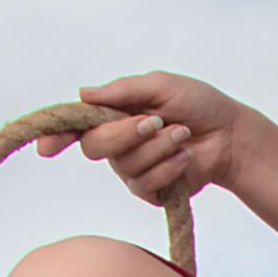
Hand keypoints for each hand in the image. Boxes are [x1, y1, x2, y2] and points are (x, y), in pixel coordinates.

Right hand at [56, 71, 262, 206]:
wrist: (230, 135)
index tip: (46, 148)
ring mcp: (132, 169)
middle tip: (155, 121)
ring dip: (158, 147)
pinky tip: (185, 156)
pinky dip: (168, 167)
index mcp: (114, 114)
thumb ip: (123, 91)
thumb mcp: (161, 86)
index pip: (76, 126)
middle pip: (95, 147)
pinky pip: (146, 184)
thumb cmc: (198, 104)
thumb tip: (84, 94)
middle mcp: (117, 143)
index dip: (57, 136)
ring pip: (125, 166)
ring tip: (182, 134)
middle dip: (126, 134)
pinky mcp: (150, 190)